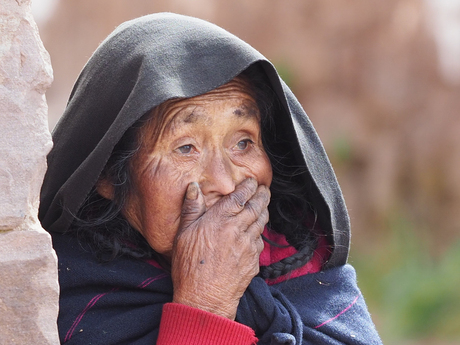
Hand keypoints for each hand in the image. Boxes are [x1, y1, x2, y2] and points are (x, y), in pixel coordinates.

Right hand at [171, 178, 269, 319]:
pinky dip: (260, 233)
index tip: (252, 181)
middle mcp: (238, 229)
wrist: (205, 299)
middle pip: (256, 206)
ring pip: (261, 222)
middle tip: (264, 188)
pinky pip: (260, 242)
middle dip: (262, 195)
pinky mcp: (253, 260)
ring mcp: (248, 245)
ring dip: (264, 211)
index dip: (249, 186)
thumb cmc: (189, 268)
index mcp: (220, 219)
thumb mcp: (183, 234)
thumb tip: (193, 188)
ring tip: (264, 205)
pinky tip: (257, 232)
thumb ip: (191, 208)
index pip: (240, 196)